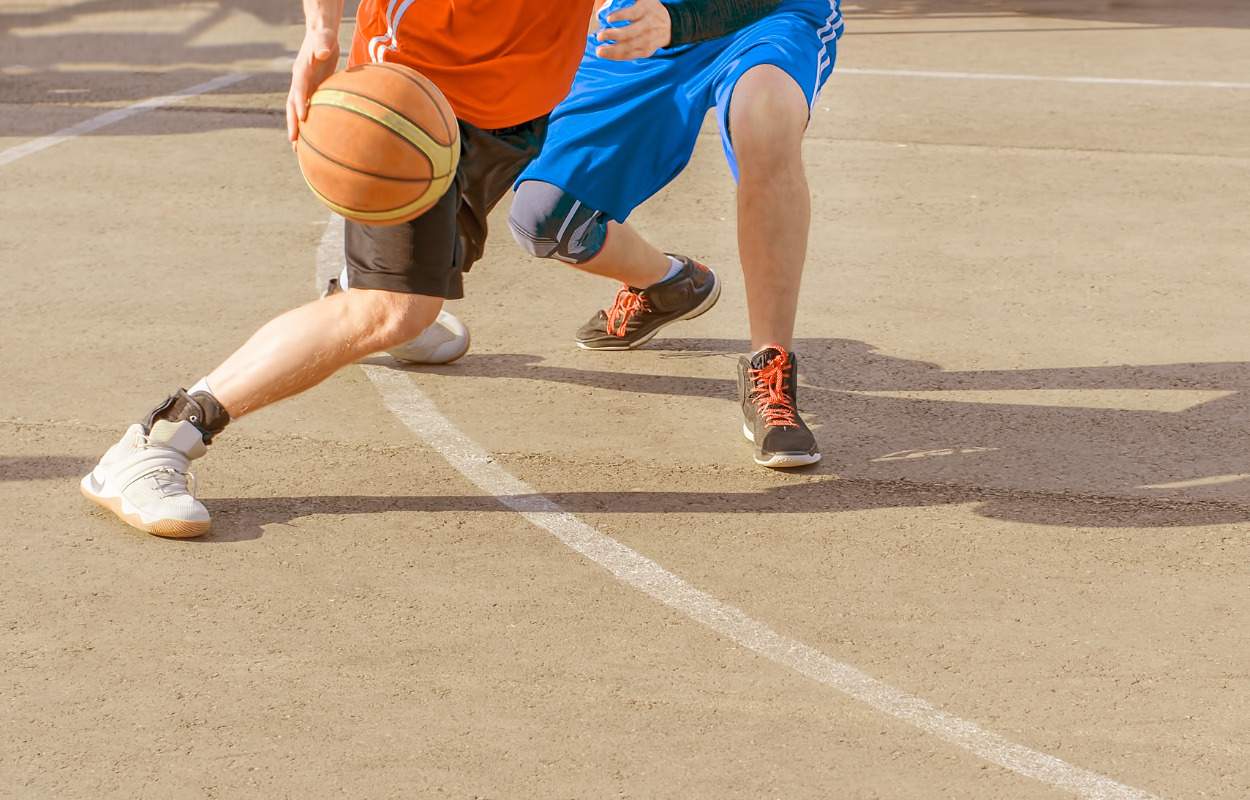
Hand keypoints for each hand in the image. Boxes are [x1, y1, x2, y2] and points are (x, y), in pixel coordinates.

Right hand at [285, 27, 340, 145]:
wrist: (320, 34)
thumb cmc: (324, 35)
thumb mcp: (324, 38)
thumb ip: (323, 44)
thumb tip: (323, 52)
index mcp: (301, 69)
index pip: (299, 88)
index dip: (300, 103)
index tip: (302, 119)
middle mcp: (299, 80)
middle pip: (292, 104)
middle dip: (292, 123)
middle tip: (294, 142)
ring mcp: (304, 86)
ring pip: (297, 110)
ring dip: (297, 128)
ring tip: (298, 149)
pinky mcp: (311, 89)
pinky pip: (307, 108)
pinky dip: (307, 122)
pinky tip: (312, 138)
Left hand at [594, 0, 670, 60]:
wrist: (670, 26)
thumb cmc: (649, 10)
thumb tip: (611, 1)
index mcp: (645, 10)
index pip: (633, 13)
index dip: (621, 16)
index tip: (609, 18)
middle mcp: (647, 26)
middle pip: (629, 33)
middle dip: (613, 35)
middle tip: (599, 36)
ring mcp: (647, 40)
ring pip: (629, 47)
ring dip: (612, 50)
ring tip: (599, 51)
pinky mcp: (646, 51)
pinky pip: (630, 55)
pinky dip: (617, 56)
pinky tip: (607, 55)